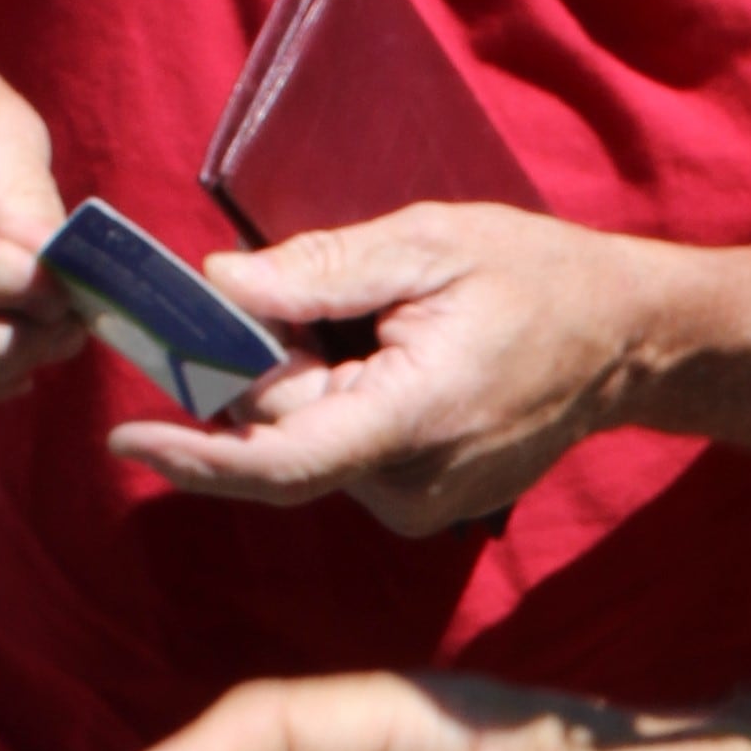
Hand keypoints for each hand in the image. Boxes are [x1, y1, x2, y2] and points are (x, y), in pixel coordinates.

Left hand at [106, 203, 663, 533]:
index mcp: (414, 422)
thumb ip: (320, 270)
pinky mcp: (423, 505)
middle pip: (284, 444)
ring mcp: (421, 505)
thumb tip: (219, 286)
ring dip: (297, 390)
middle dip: (246, 382)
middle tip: (247, 305)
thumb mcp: (428, 244)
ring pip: (311, 450)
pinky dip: (331, 406)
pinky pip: (344, 456)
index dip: (198, 454)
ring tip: (358, 326)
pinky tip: (373, 359)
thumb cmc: (534, 280)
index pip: (283, 461)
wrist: (622, 343)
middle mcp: (413, 486)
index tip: (128, 435)